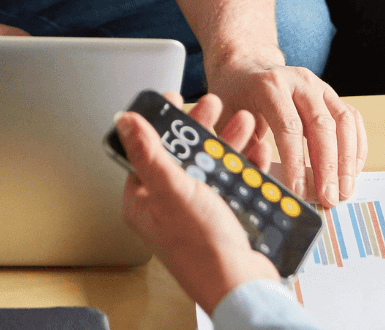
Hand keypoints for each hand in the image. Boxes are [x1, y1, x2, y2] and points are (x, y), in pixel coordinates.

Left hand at [117, 92, 279, 314]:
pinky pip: (234, 180)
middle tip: (214, 105)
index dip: (161, 122)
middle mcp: (169, 203)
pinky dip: (248, 164)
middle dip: (202, 126)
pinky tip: (258, 151)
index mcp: (146, 199)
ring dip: (229, 140)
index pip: (147, 149)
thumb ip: (149, 154)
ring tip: (245, 122)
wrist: (242, 286)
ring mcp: (198, 209)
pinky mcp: (224, 214)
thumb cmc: (203, 249)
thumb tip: (126, 122)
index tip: (175, 97)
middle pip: (183, 152)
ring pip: (211, 163)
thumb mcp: (173, 191)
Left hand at [206, 58, 366, 207]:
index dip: (296, 161)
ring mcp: (319, 85)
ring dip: (347, 159)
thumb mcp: (225, 117)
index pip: (289, 126)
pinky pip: (352, 118)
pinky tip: (352, 171)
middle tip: (329, 198)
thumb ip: (242, 145)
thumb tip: (262, 180)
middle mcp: (299, 81)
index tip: (299, 191)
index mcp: (270, 85)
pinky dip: (356, 146)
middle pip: (322, 124)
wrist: (247, 65)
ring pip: (344, 121)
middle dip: (328, 166)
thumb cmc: (234, 95)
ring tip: (344, 190)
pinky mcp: (331, 94)